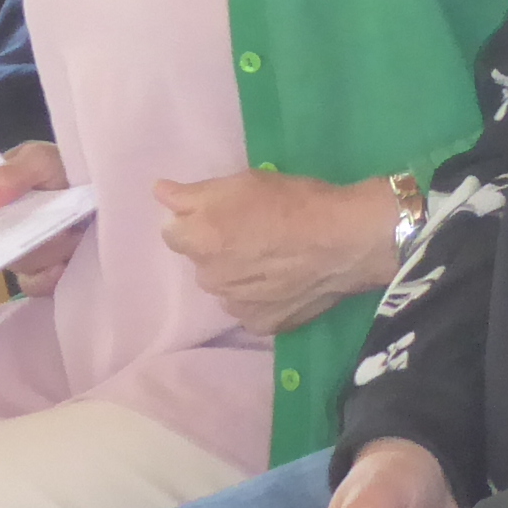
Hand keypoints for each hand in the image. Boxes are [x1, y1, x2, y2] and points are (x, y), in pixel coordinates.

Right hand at [0, 137, 84, 287]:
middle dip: (25, 236)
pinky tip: (65, 265)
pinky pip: (35, 286)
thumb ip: (11, 175)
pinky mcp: (43, 273)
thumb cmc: (70, 169)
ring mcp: (23, 252)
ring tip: (73, 234)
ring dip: (48, 252)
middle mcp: (2, 227)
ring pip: (19, 265)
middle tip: (57, 221)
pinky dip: (50, 277)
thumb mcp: (42, 159)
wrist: (112, 191)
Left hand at [155, 170, 402, 336]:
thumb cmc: (296, 202)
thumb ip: (193, 193)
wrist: (348, 241)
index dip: (198, 218)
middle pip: (200, 261)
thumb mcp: (244, 182)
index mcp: (200, 240)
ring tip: (273, 258)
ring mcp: (235, 307)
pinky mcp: (261, 325)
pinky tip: (283, 281)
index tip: (225, 213)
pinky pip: (249, 308)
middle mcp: (209, 279)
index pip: (173, 231)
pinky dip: (259, 297)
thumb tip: (159, 192)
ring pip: (225, 286)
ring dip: (238, 274)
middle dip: (218, 248)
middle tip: (255, 233)